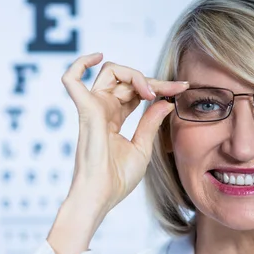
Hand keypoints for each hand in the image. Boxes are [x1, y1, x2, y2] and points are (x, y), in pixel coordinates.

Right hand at [62, 52, 187, 215]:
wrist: (102, 196)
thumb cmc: (117, 179)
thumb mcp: (142, 147)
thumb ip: (151, 122)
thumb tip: (165, 101)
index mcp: (112, 118)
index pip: (135, 91)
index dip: (159, 86)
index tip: (182, 87)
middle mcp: (101, 110)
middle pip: (125, 78)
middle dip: (152, 79)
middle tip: (173, 88)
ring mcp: (92, 109)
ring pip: (110, 72)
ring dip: (134, 74)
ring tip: (151, 91)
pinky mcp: (86, 111)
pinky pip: (71, 80)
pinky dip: (79, 64)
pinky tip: (97, 57)